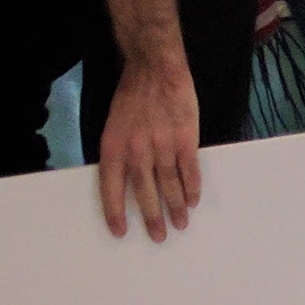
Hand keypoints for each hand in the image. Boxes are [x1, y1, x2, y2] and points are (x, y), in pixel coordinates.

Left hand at [97, 49, 203, 239]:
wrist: (155, 68)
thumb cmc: (133, 94)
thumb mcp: (114, 123)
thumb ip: (120, 151)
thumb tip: (128, 179)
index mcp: (114, 145)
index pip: (111, 186)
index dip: (115, 211)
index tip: (120, 231)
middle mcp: (136, 149)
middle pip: (144, 191)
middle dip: (152, 216)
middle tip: (158, 236)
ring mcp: (162, 145)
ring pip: (169, 185)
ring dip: (175, 207)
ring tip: (180, 224)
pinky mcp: (184, 140)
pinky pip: (189, 171)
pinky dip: (192, 188)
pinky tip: (193, 201)